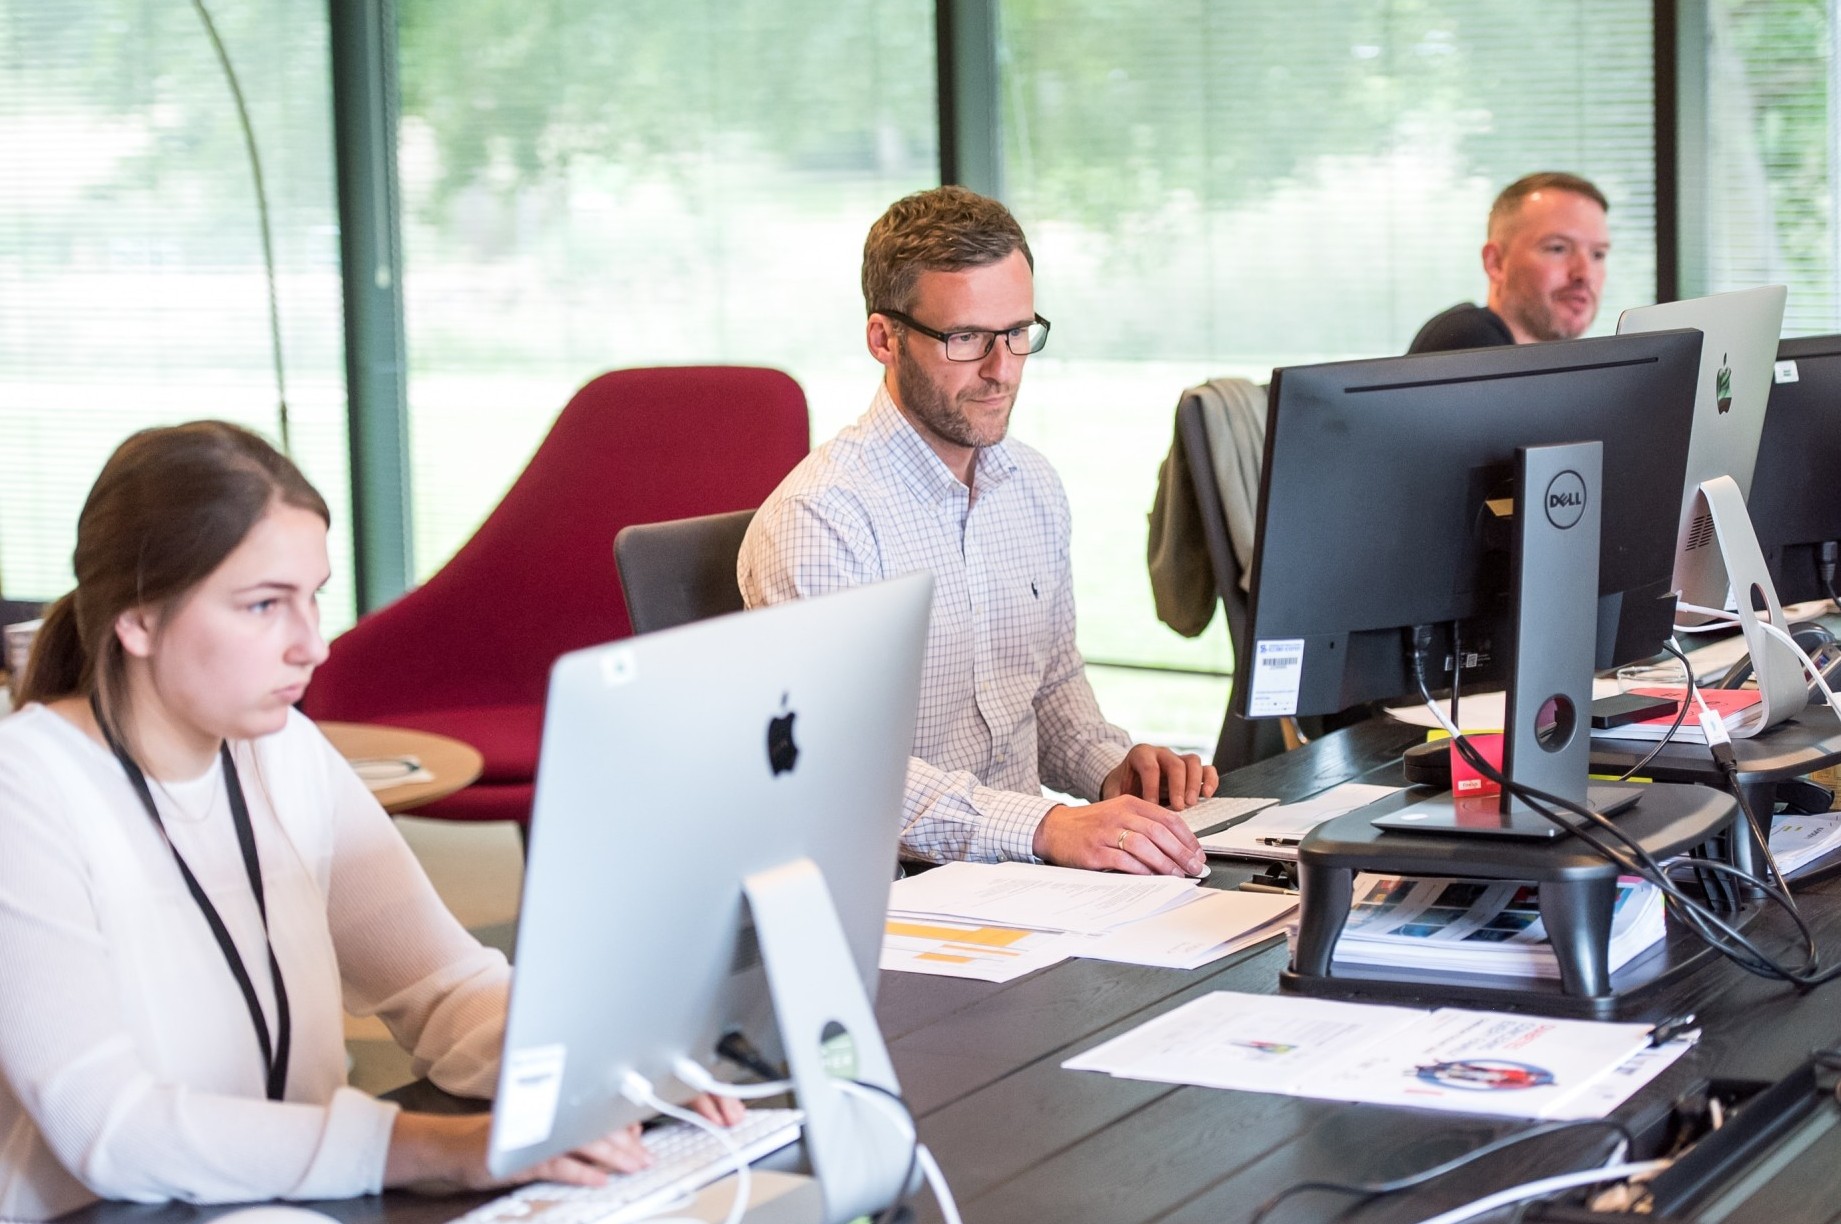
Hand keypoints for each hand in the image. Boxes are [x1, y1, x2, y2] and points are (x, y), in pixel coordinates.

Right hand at [385, 1096, 743, 1191]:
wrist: (452, 1148)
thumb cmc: (498, 1139)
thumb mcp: (538, 1131)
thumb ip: (574, 1132)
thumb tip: (618, 1136)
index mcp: (551, 1106)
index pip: (592, 1111)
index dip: (620, 1122)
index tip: (642, 1133)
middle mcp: (544, 1115)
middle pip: (593, 1127)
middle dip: (625, 1142)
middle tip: (647, 1155)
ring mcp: (533, 1135)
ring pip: (582, 1143)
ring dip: (613, 1156)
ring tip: (634, 1165)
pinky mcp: (520, 1157)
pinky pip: (557, 1165)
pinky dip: (581, 1173)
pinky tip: (600, 1180)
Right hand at [1032, 794, 1205, 875]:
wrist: (1054, 828)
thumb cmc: (1091, 824)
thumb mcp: (1119, 813)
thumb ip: (1144, 824)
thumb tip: (1176, 847)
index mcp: (1130, 803)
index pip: (1168, 817)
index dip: (1187, 837)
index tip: (1197, 853)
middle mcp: (1119, 814)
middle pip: (1159, 832)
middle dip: (1181, 852)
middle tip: (1194, 867)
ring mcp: (1106, 832)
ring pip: (1144, 845)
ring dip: (1164, 863)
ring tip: (1177, 874)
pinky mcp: (1094, 851)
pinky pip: (1123, 861)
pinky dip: (1141, 870)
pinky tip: (1152, 877)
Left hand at [1101, 744, 1217, 810]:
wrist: (1128, 780)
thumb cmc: (1123, 786)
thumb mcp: (1114, 791)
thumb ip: (1116, 801)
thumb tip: (1117, 819)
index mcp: (1141, 755)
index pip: (1150, 767)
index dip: (1152, 787)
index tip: (1152, 805)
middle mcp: (1161, 754)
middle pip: (1175, 763)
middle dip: (1177, 787)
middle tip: (1178, 807)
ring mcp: (1178, 760)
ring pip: (1193, 762)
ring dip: (1194, 784)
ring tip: (1191, 803)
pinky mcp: (1192, 771)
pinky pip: (1207, 769)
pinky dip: (1210, 781)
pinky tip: (1207, 795)